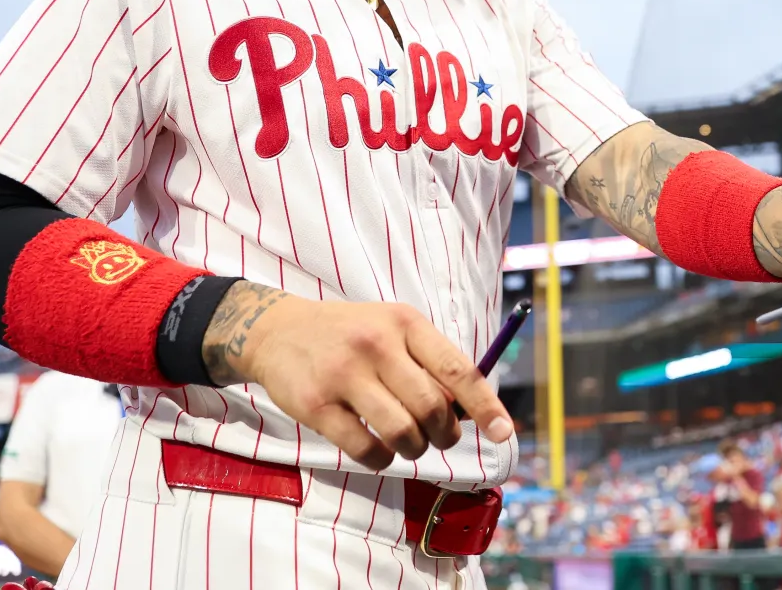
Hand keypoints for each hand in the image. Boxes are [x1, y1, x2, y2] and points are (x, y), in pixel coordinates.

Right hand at [210, 285, 512, 470]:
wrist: (276, 330)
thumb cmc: (350, 335)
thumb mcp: (392, 328)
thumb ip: (428, 362)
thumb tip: (469, 410)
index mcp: (406, 323)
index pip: (458, 370)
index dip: (486, 405)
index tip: (504, 432)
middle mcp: (378, 344)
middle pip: (432, 407)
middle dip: (445, 434)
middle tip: (440, 438)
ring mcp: (345, 374)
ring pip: (402, 431)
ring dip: (415, 449)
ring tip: (410, 444)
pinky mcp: (316, 405)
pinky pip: (365, 449)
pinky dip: (381, 459)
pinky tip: (380, 451)